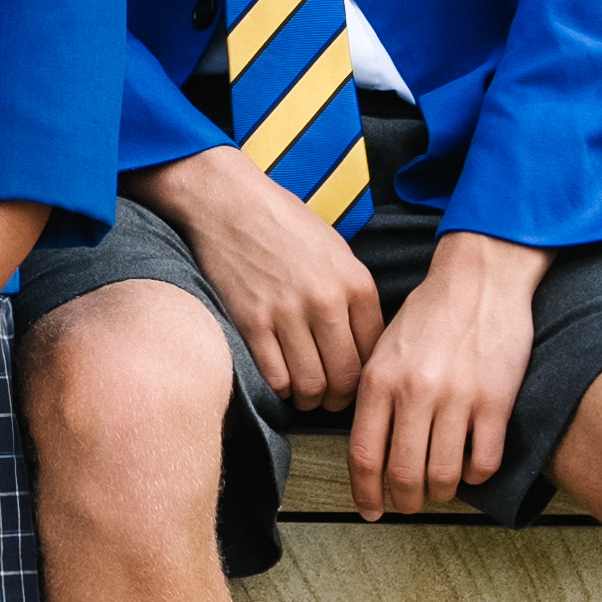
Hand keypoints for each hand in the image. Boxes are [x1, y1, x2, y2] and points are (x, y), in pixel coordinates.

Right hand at [139, 144, 388, 404]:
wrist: (228, 201)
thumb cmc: (283, 224)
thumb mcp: (336, 251)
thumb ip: (353, 296)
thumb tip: (360, 344)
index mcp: (355, 283)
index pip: (373, 354)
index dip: (365, 379)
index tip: (351, 383)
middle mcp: (326, 301)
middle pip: (346, 378)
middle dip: (338, 398)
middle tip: (327, 399)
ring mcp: (287, 313)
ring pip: (311, 385)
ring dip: (309, 399)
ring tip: (303, 395)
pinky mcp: (251, 320)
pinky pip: (275, 376)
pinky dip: (279, 388)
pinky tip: (278, 379)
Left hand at [344, 231, 542, 516]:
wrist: (479, 280)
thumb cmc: (429, 314)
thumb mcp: (383, 349)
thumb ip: (374, 396)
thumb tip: (369, 448)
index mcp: (379, 380)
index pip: (364, 455)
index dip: (366, 492)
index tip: (371, 510)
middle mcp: (415, 393)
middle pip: (404, 474)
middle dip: (405, 502)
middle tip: (409, 506)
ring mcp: (457, 398)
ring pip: (444, 475)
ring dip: (440, 493)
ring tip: (439, 490)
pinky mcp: (496, 401)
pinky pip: (484, 460)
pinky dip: (476, 475)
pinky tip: (470, 467)